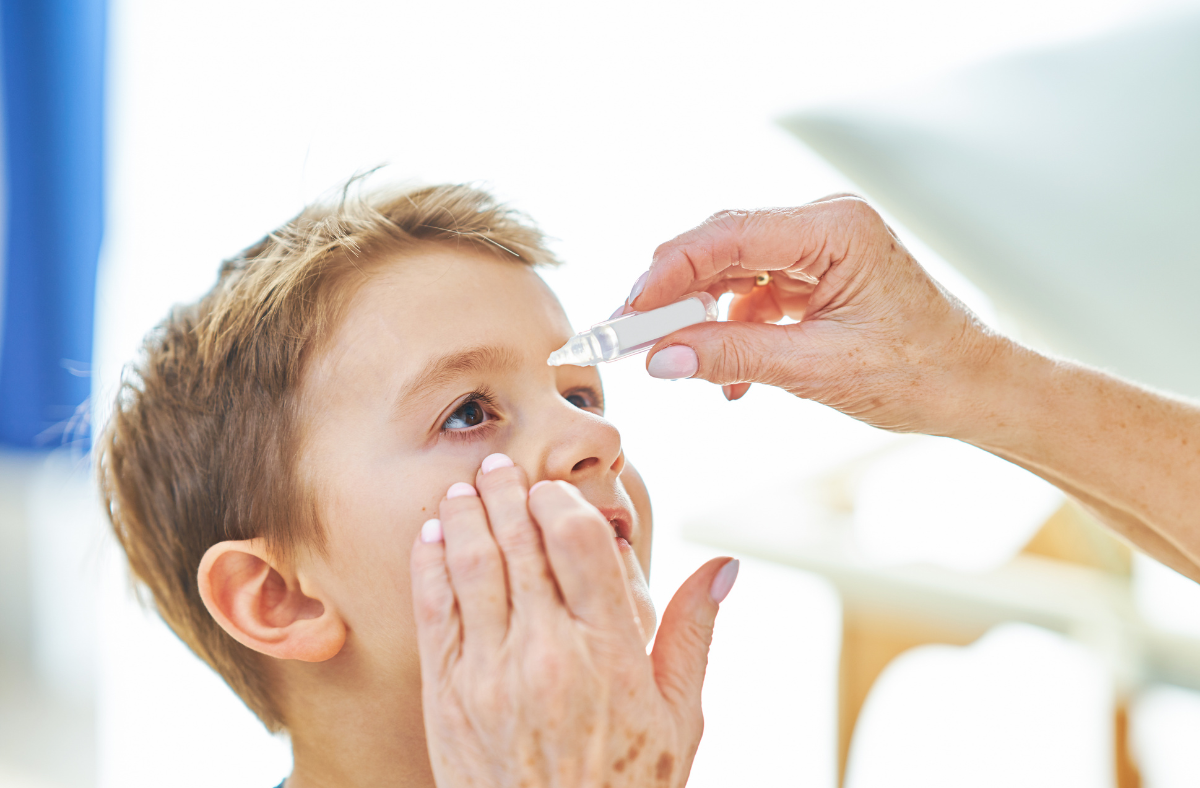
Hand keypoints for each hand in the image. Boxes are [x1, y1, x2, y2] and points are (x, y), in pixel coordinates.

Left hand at [410, 457, 738, 787]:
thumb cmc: (627, 784)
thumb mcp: (679, 717)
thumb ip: (692, 632)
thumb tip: (724, 566)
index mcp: (610, 650)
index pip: (580, 541)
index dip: (564, 501)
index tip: (556, 490)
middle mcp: (548, 651)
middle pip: (520, 542)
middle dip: (506, 493)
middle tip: (499, 465)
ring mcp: (490, 671)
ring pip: (472, 564)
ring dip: (464, 515)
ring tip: (464, 488)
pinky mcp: (448, 693)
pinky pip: (433, 610)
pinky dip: (429, 564)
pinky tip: (432, 537)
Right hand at [627, 195, 1007, 436]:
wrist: (972, 389)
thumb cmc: (919, 374)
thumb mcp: (818, 369)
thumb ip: (734, 357)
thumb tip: (660, 358)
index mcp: (836, 229)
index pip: (728, 236)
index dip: (667, 273)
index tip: (626, 312)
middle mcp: (824, 223)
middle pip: (722, 246)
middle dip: (672, 294)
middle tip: (628, 337)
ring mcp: (819, 246)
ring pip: (731, 270)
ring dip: (701, 318)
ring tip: (677, 362)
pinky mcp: (814, 272)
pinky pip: (752, 292)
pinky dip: (731, 331)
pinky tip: (730, 378)